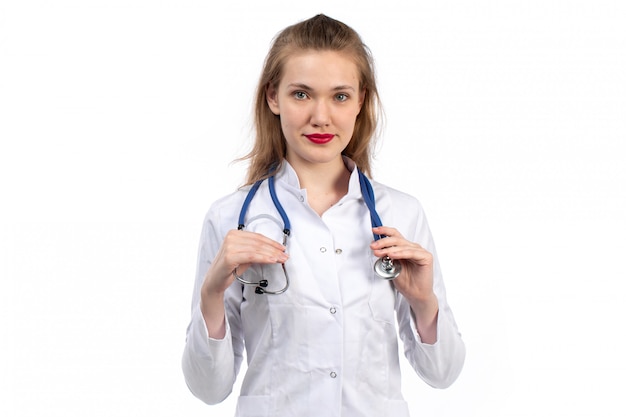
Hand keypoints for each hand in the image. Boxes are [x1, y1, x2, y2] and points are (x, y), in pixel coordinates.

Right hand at [202, 229, 288, 295]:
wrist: (214, 282)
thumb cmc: (229, 269)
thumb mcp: (245, 257)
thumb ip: (256, 251)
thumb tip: (274, 251)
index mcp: (234, 234)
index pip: (257, 237)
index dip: (272, 242)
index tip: (282, 248)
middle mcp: (231, 237)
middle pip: (258, 242)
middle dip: (274, 249)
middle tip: (285, 255)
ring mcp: (229, 246)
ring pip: (256, 249)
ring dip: (271, 254)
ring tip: (281, 259)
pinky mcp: (229, 257)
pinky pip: (251, 256)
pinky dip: (264, 258)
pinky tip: (272, 261)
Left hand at [370, 226, 438, 342]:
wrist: (415, 294)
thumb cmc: (405, 281)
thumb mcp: (391, 266)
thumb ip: (386, 256)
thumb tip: (376, 247)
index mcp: (404, 248)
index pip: (394, 235)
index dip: (384, 231)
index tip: (374, 230)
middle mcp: (412, 247)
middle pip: (397, 239)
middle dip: (383, 242)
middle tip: (373, 246)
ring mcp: (420, 251)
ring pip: (402, 245)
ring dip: (389, 248)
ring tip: (379, 252)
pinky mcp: (426, 257)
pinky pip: (411, 252)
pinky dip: (400, 253)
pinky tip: (392, 254)